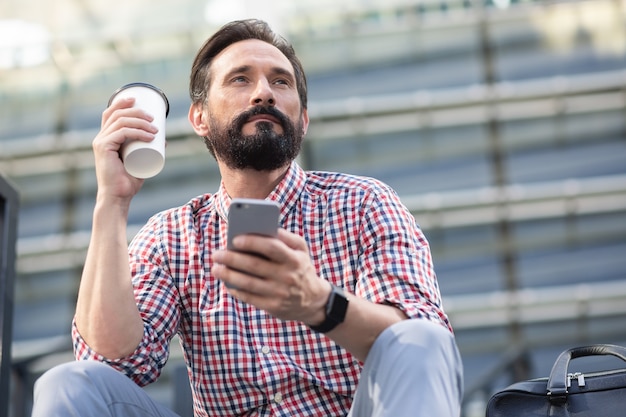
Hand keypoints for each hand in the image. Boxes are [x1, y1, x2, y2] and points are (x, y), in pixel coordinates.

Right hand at [92, 97, 158, 201]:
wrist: (118, 197)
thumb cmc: (128, 181)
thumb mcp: (140, 161)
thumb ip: (148, 150)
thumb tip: (163, 140)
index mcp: (105, 138)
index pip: (110, 113)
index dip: (122, 102)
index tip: (138, 100)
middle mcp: (100, 137)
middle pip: (117, 114)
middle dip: (137, 112)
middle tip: (154, 119)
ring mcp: (101, 142)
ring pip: (121, 122)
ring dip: (140, 122)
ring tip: (155, 129)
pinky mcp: (104, 149)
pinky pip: (121, 133)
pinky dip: (137, 132)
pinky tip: (149, 135)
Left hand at [212, 228, 329, 324]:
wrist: (314, 300)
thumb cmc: (301, 267)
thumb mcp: (301, 250)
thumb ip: (284, 237)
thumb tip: (260, 228)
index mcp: (294, 258)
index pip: (271, 247)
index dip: (252, 242)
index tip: (235, 239)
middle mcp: (287, 276)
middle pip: (255, 265)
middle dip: (232, 259)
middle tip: (216, 254)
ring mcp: (280, 293)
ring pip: (248, 283)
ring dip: (228, 275)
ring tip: (215, 269)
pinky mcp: (273, 306)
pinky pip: (250, 298)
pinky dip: (236, 290)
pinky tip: (227, 283)